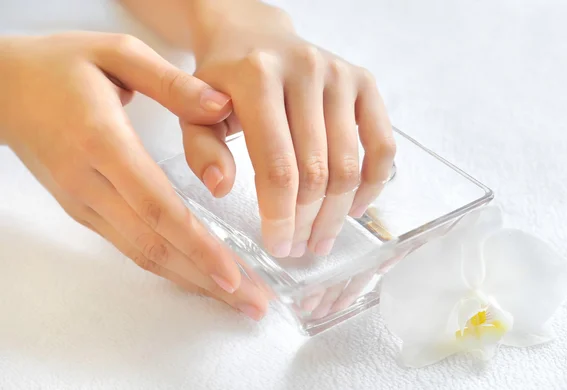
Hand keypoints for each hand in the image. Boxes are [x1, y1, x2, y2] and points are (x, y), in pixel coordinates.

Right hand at [0, 33, 267, 319]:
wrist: (4, 89)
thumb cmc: (61, 66)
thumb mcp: (117, 52)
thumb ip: (172, 83)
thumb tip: (222, 106)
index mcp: (103, 143)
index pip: (156, 208)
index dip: (197, 246)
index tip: (233, 275)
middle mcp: (91, 184)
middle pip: (154, 245)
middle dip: (207, 279)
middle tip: (253, 304)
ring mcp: (84, 203)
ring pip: (143, 255)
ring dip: (192, 282)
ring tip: (236, 299)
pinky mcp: (85, 211)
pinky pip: (131, 247)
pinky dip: (170, 267)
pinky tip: (199, 276)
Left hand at [183, 0, 395, 258]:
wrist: (252, 36)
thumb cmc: (221, 82)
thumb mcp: (194, 113)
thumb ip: (201, 149)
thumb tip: (221, 187)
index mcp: (257, 77)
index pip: (277, 165)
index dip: (281, 215)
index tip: (278, 246)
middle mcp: (305, 70)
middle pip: (316, 170)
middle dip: (308, 221)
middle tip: (299, 249)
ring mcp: (340, 75)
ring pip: (349, 164)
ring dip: (338, 213)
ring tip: (322, 238)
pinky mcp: (363, 82)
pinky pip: (382, 144)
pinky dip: (373, 183)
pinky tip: (354, 207)